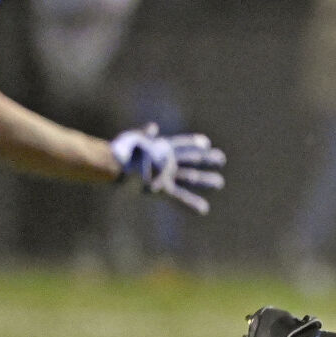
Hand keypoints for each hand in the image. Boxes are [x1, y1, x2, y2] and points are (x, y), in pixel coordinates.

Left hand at [110, 124, 226, 214]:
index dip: (193, 143)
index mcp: (164, 148)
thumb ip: (145, 135)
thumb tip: (153, 128)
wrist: (114, 170)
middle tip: (221, 158)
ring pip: (190, 178)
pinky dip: (192, 203)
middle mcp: (168, 162)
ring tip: (219, 182)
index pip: (182, 144)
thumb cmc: (123, 153)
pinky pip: (180, 197)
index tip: (205, 143)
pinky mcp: (162, 191)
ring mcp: (167, 176)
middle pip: (191, 160)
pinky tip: (204, 208)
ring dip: (205, 180)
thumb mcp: (133, 140)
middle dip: (207, 160)